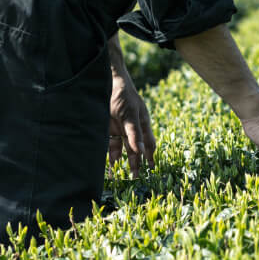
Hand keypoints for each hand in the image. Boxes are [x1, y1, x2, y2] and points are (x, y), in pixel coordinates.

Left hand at [108, 58, 155, 176]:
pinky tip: (110, 165)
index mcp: (142, 123)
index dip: (150, 156)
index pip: (149, 143)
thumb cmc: (124, 95)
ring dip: (122, 161)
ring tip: (121, 175)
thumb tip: (141, 151)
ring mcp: (120, 129)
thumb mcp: (130, 114)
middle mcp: (132, 128)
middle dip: (136, 163)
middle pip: (136, 149)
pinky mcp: (108, 129)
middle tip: (135, 178)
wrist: (107, 81)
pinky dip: (111, 155)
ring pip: (123, 149)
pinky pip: (110, 145)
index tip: (152, 169)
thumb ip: (134, 133)